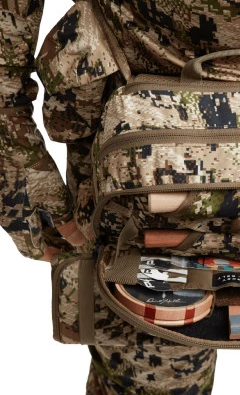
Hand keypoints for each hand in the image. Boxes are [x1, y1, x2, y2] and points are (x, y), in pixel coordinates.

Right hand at [0, 108, 84, 260]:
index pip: (33, 252)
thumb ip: (65, 222)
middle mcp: (5, 218)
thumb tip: (77, 242)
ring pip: (25, 225)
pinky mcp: (4, 192)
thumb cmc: (32, 169)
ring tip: (69, 223)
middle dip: (51, 241)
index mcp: (15, 224)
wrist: (10, 139)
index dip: (53, 254)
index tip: (71, 251)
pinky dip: (38, 214)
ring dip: (46, 228)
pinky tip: (54, 206)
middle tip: (74, 237)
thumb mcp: (55, 197)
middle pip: (29, 240)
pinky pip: (21, 211)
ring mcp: (3, 205)